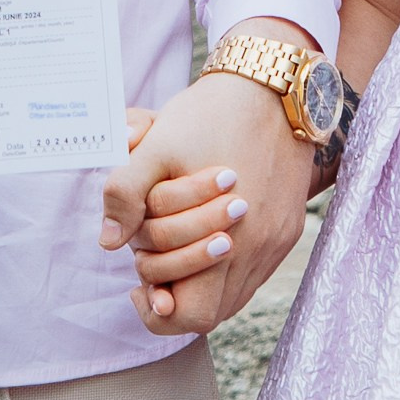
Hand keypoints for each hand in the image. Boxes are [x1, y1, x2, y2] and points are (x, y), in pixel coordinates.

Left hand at [99, 38, 316, 334]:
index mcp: (226, 238)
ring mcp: (279, 239)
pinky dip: (228, 265)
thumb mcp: (157, 145)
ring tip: (176, 246)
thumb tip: (108, 242)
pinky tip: (207, 234)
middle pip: (212, 311)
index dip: (158, 310)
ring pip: (235, 294)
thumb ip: (127, 194)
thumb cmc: (211, 114)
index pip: (192, 316)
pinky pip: (256, 269)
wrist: (274, 83)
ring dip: (202, 281)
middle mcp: (259, 249)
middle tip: (151, 256)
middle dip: (174, 290)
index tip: (138, 284)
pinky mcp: (290, 226)